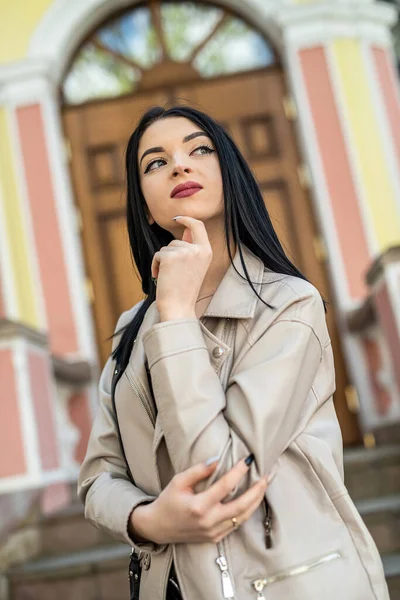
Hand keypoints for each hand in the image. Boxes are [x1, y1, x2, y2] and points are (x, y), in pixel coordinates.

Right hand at [129, 457, 269, 544]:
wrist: (158, 527)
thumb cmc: (168, 501)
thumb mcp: (178, 481)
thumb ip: (198, 471)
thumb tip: (217, 460)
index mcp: (199, 506)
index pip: (226, 486)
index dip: (239, 471)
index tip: (248, 459)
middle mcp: (209, 521)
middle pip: (242, 505)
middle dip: (257, 490)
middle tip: (267, 475)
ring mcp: (213, 532)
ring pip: (243, 517)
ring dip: (256, 501)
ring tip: (264, 486)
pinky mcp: (215, 538)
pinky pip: (237, 525)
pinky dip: (247, 512)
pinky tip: (253, 501)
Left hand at [151, 216, 211, 320]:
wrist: (178, 307)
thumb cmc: (184, 291)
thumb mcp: (194, 267)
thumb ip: (190, 248)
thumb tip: (185, 230)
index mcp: (206, 252)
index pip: (199, 226)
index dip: (187, 219)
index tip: (177, 218)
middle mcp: (197, 249)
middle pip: (176, 241)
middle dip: (170, 255)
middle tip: (174, 274)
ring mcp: (184, 252)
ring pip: (166, 249)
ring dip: (163, 262)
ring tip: (169, 277)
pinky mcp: (170, 256)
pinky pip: (158, 255)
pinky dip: (155, 265)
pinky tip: (161, 277)